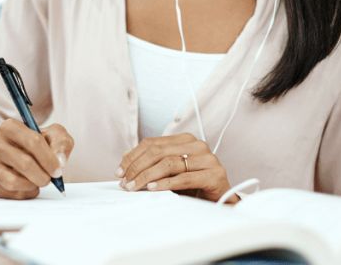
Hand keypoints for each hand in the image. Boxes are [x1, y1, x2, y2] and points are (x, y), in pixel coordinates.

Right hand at [0, 120, 73, 199]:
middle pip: (24, 163)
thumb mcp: (52, 135)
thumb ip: (62, 143)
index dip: (49, 158)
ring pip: (13, 181)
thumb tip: (60, 161)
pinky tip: (27, 186)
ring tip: (38, 181)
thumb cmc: (34, 143)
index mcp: (9, 127)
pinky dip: (24, 193)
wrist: (12, 152)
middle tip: (50, 179)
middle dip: (43, 175)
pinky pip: (9, 194)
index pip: (33, 141)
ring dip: (33, 185)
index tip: (58, 170)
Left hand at [116, 133, 236, 202]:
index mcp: (185, 140)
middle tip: (125, 182)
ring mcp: (207, 158)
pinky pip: (184, 178)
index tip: (120, 171)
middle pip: (158, 152)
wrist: (220, 199)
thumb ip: (151, 162)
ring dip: (147, 176)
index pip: (152, 143)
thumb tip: (125, 158)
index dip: (133, 156)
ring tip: (134, 186)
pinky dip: (166, 184)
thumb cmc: (193, 185)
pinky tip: (152, 188)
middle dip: (137, 167)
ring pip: (170, 163)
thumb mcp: (169, 172)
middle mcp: (197, 145)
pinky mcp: (214, 174)